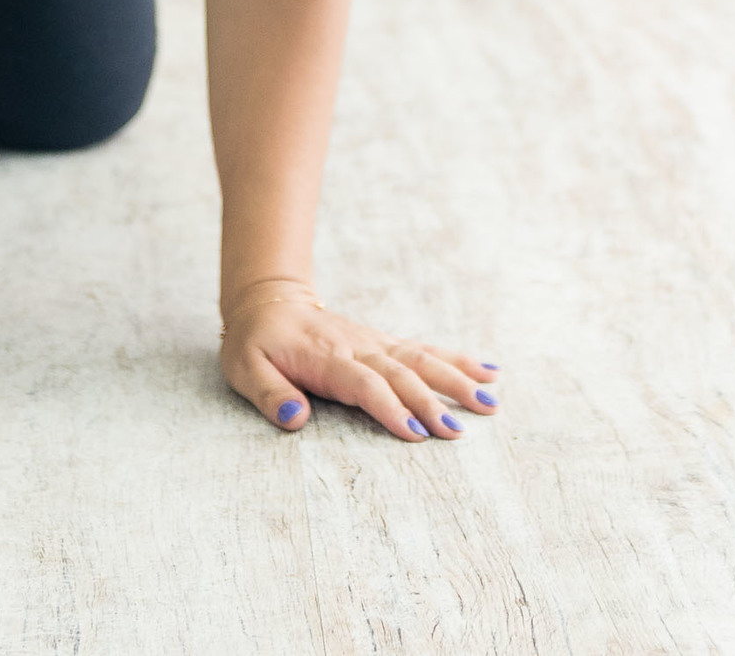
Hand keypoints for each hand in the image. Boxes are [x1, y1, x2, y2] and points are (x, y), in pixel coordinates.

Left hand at [219, 290, 500, 440]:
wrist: (267, 300)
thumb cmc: (254, 342)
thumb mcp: (244, 369)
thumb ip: (270, 394)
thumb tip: (295, 418)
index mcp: (324, 357)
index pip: (363, 384)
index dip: (389, 408)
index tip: (415, 434)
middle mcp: (355, 347)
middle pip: (400, 373)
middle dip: (432, 402)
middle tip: (460, 431)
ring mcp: (372, 342)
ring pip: (420, 358)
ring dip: (455, 379)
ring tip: (490, 401)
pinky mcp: (381, 342)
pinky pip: (422, 350)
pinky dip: (455, 359)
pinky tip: (486, 370)